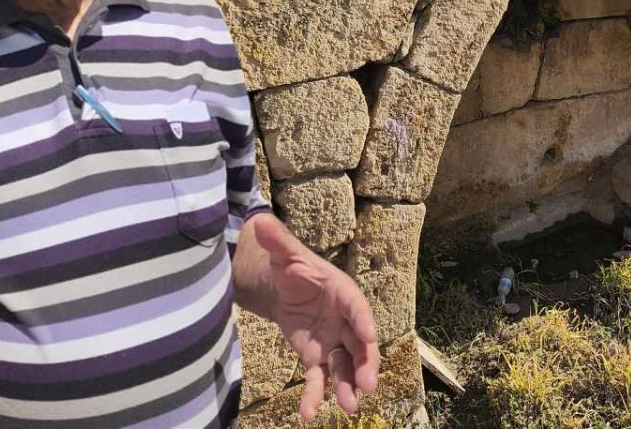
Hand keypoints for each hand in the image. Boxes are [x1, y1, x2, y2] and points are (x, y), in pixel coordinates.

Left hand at [252, 214, 379, 420]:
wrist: (283, 286)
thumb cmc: (290, 266)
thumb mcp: (283, 253)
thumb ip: (277, 241)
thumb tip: (260, 221)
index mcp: (342, 292)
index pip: (357, 307)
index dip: (364, 321)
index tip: (370, 337)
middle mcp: (344, 320)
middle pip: (361, 344)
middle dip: (366, 364)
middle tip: (367, 384)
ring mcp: (333, 341)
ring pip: (345, 367)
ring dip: (347, 387)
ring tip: (348, 408)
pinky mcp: (316, 357)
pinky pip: (319, 379)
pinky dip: (314, 396)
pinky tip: (308, 413)